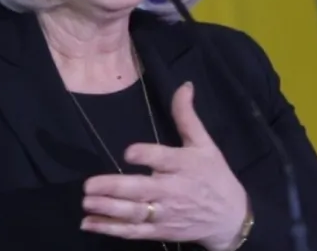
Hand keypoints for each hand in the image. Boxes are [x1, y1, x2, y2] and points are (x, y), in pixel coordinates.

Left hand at [80, 81, 247, 250]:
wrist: (230, 217)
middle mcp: (173, 190)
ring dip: (108, 209)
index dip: (145, 155)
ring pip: (134, 213)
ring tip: (86, 202)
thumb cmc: (214, 176)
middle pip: (141, 190)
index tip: (128, 152)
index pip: (162, 159)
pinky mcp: (160, 231)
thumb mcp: (205, 143)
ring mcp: (165, 213)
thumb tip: (184, 85)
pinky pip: (133, 232)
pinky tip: (89, 224)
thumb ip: (187, 116)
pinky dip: (111, 229)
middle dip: (114, 188)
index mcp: (184, 165)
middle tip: (89, 185)